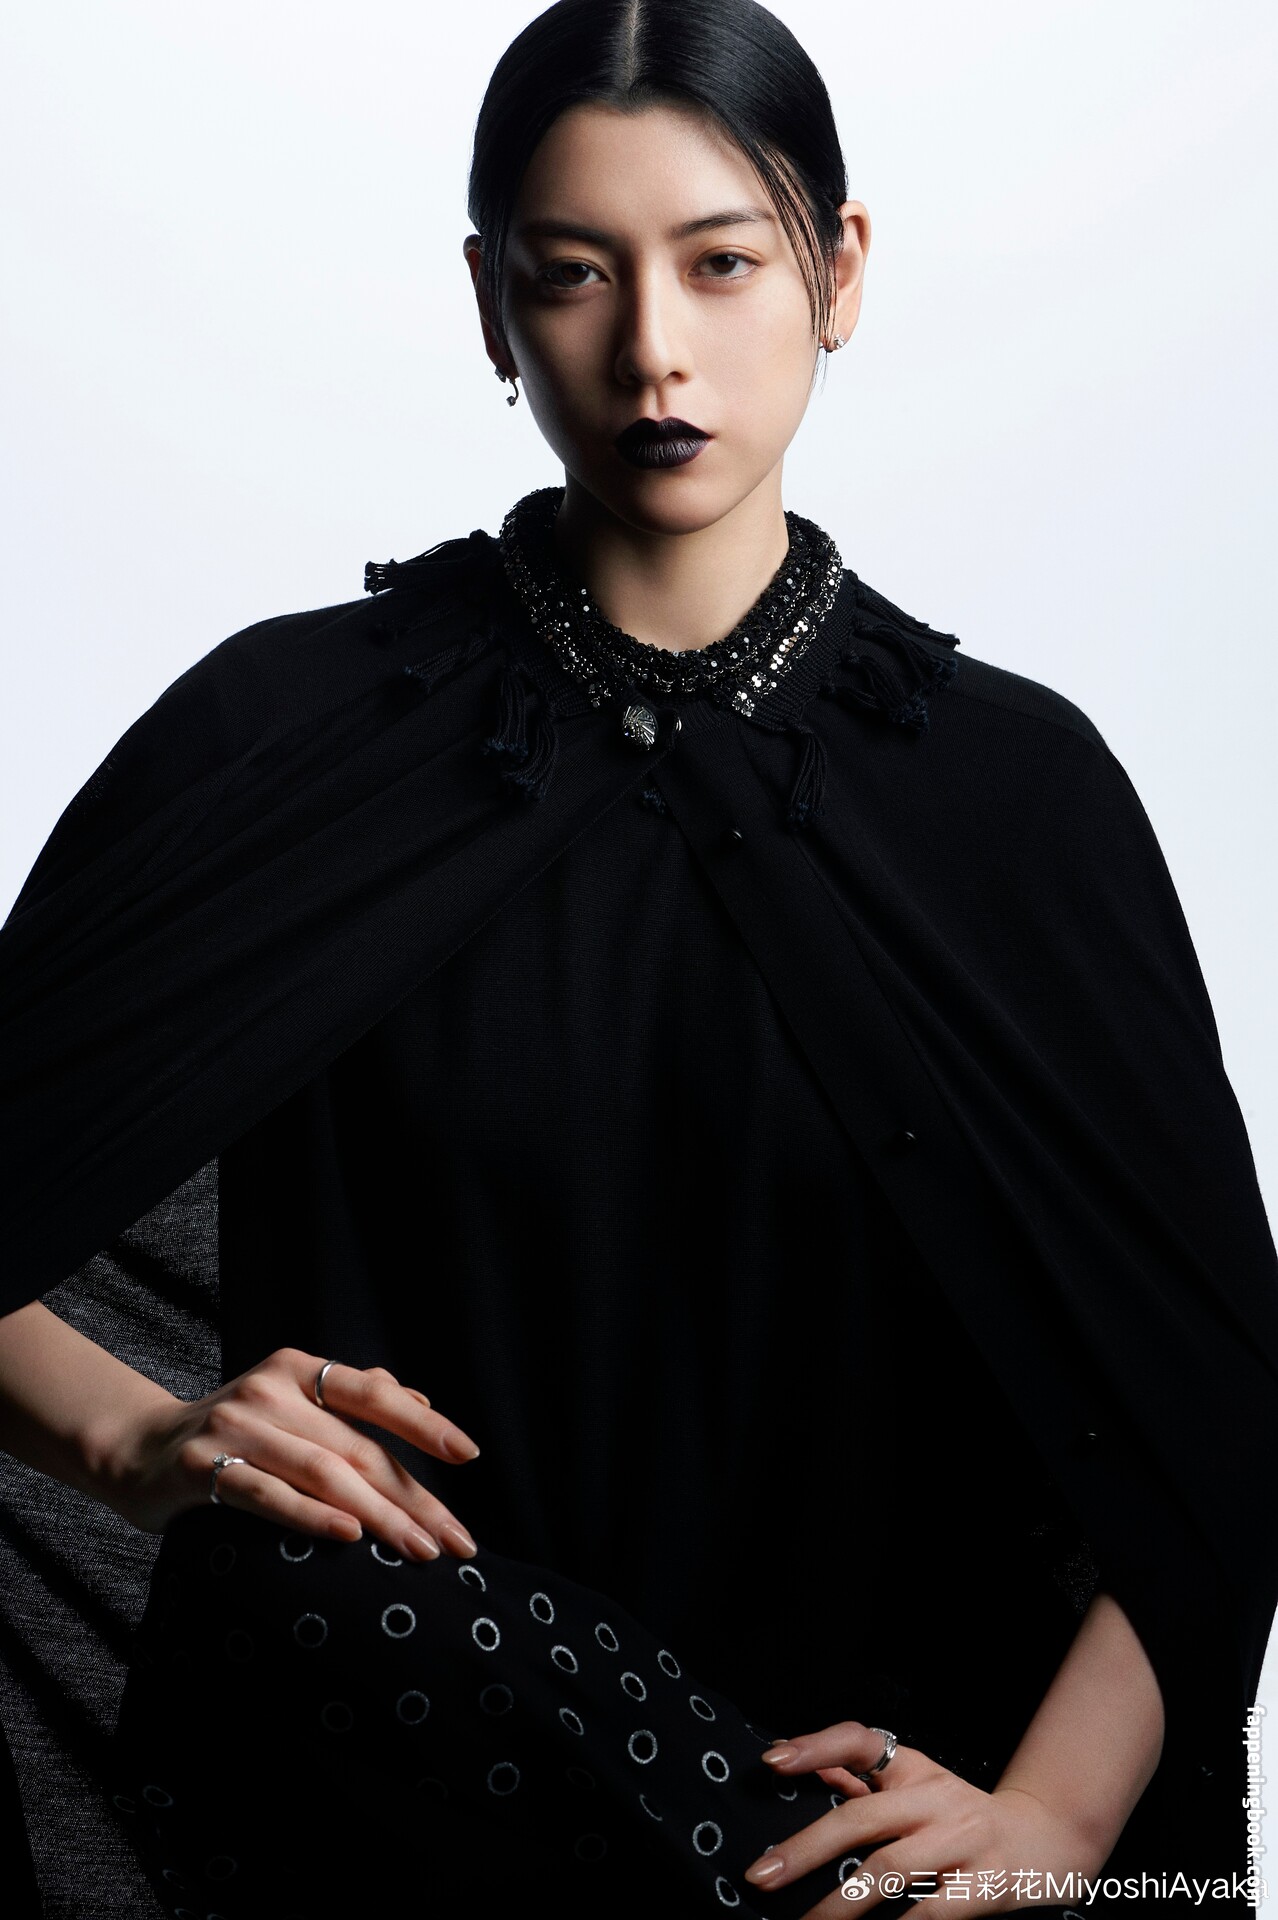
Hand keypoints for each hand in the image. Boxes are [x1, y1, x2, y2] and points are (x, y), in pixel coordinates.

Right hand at [97, 1346, 482, 1561]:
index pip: (373, 1394)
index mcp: (299, 1370)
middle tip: (456, 1540)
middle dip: (414, 1497)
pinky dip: (312, 1515)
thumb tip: (419, 1398)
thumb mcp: (291, 1403)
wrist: (136, 1450)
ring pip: (323, 1473)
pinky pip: (267, 1494)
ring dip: (379, 1515)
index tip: (468, 1455)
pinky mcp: (204, 1467)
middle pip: (357, 1448)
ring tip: (419, 1550)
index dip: (423, 1424)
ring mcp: (236, 1426)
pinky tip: (350, 1536)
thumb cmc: (232, 1431)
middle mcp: (271, 1390)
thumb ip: (350, 1400)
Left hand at [742, 1721, 1108, 1916]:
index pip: (859, 1740)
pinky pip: (931, 1911)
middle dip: (804, 1850)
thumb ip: (866, 1779)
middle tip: (761, 1875)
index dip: (816, 1747)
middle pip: (860, 1818)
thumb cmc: (964, 1815)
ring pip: (889, 1870)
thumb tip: (807, 1767)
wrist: (1046, 1838)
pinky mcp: (982, 1885)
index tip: (773, 1762)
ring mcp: (960, 1841)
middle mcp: (934, 1798)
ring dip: (840, 1903)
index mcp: (913, 1769)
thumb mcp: (919, 1785)